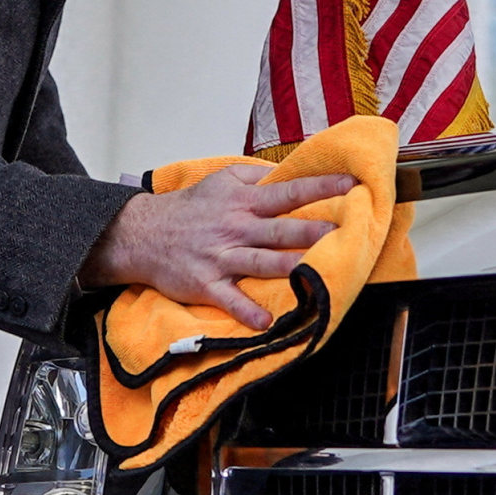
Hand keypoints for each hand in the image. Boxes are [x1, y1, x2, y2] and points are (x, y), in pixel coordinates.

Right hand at [82, 163, 357, 329]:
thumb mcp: (222, 181)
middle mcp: (236, 228)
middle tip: (345, 231)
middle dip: (312, 231)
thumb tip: (291, 173)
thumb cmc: (190, 208)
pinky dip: (246, 311)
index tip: (352, 184)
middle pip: (281, 230)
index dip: (322, 187)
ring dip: (288, 267)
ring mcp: (221, 257)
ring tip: (315, 271)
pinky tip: (266, 321)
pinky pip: (229, 299)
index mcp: (244, 201)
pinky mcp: (207, 284)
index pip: (289, 192)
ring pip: (261, 262)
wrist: (143, 234)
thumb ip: (257, 177)